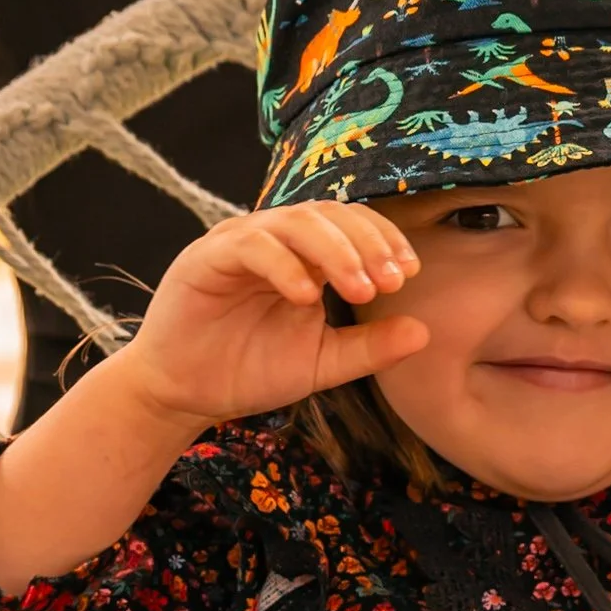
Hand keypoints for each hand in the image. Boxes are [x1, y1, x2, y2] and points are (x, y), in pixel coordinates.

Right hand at [110, 201, 428, 427]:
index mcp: (304, 253)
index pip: (352, 224)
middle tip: (392, 280)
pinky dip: (284, 266)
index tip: (409, 273)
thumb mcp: (322, 361)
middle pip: (329, 215)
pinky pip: (251, 246)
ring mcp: (239, 243)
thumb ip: (370, 346)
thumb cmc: (251, 369)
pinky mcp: (205, 258)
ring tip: (359, 288)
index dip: (384, 240)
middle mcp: (274, 238)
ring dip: (335, 251)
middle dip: (368, 244)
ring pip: (295, 222)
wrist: (186, 395)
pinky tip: (306, 296)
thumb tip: (424, 332)